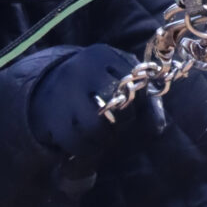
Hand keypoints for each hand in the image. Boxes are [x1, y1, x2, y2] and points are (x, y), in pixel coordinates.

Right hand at [28, 45, 139, 160]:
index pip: (133, 85)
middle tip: (120, 127)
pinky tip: (89, 144)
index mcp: (102, 56)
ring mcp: (65, 93)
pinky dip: (87, 150)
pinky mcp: (52, 117)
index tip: (135, 110)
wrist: (48, 82)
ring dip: (105, 139)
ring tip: (105, 137)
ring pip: (95, 127)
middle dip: (124, 124)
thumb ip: (142, 95)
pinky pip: (76, 143)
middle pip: (115, 106)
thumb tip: (159, 126)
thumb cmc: (95, 80)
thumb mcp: (118, 74)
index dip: (140, 105)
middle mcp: (82, 70)